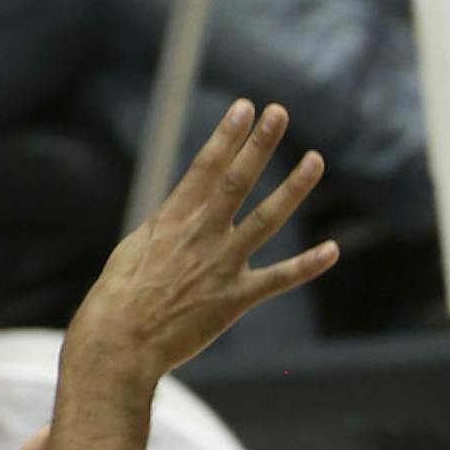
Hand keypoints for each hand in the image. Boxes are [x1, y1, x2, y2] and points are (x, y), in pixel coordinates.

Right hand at [55, 100, 336, 444]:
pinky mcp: (234, 299)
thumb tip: (179, 211)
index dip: (227, 135)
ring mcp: (221, 265)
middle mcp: (200, 235)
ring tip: (315, 160)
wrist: (118, 342)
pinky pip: (278, 280)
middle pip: (237, 181)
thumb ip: (165, 228)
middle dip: (259, 145)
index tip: (245, 107)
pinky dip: (307, 266)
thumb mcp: (134, 250)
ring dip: (293, 189)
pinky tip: (332, 250)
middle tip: (279, 113)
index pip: (205, 167)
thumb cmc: (117, 299)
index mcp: (172, 220)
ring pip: (266, 219)